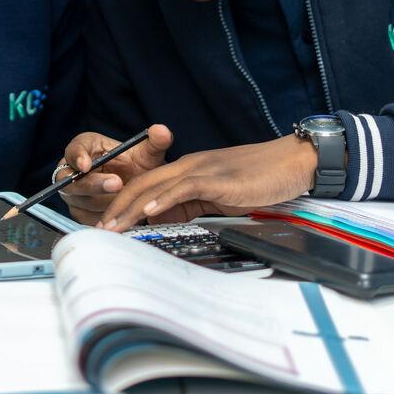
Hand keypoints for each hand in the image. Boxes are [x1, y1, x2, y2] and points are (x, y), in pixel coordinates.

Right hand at [58, 124, 172, 224]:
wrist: (137, 188)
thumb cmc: (136, 165)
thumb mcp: (147, 154)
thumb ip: (155, 142)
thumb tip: (162, 131)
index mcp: (85, 148)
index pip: (73, 150)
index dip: (77, 157)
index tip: (86, 164)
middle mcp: (72, 171)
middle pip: (72, 181)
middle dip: (94, 184)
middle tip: (117, 183)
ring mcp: (74, 194)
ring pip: (81, 202)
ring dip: (104, 202)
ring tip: (127, 200)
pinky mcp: (80, 213)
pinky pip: (87, 218)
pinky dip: (105, 217)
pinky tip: (123, 213)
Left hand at [97, 135, 317, 231]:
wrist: (293, 163)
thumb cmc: (262, 181)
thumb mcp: (221, 196)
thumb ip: (194, 205)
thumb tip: (167, 222)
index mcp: (190, 169)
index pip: (148, 185)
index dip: (126, 203)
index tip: (110, 224)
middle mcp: (190, 165)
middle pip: (144, 184)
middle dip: (118, 207)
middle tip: (100, 230)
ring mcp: (202, 169)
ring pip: (156, 186)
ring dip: (131, 207)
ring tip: (113, 226)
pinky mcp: (217, 178)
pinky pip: (183, 188)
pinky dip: (163, 200)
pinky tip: (147, 213)